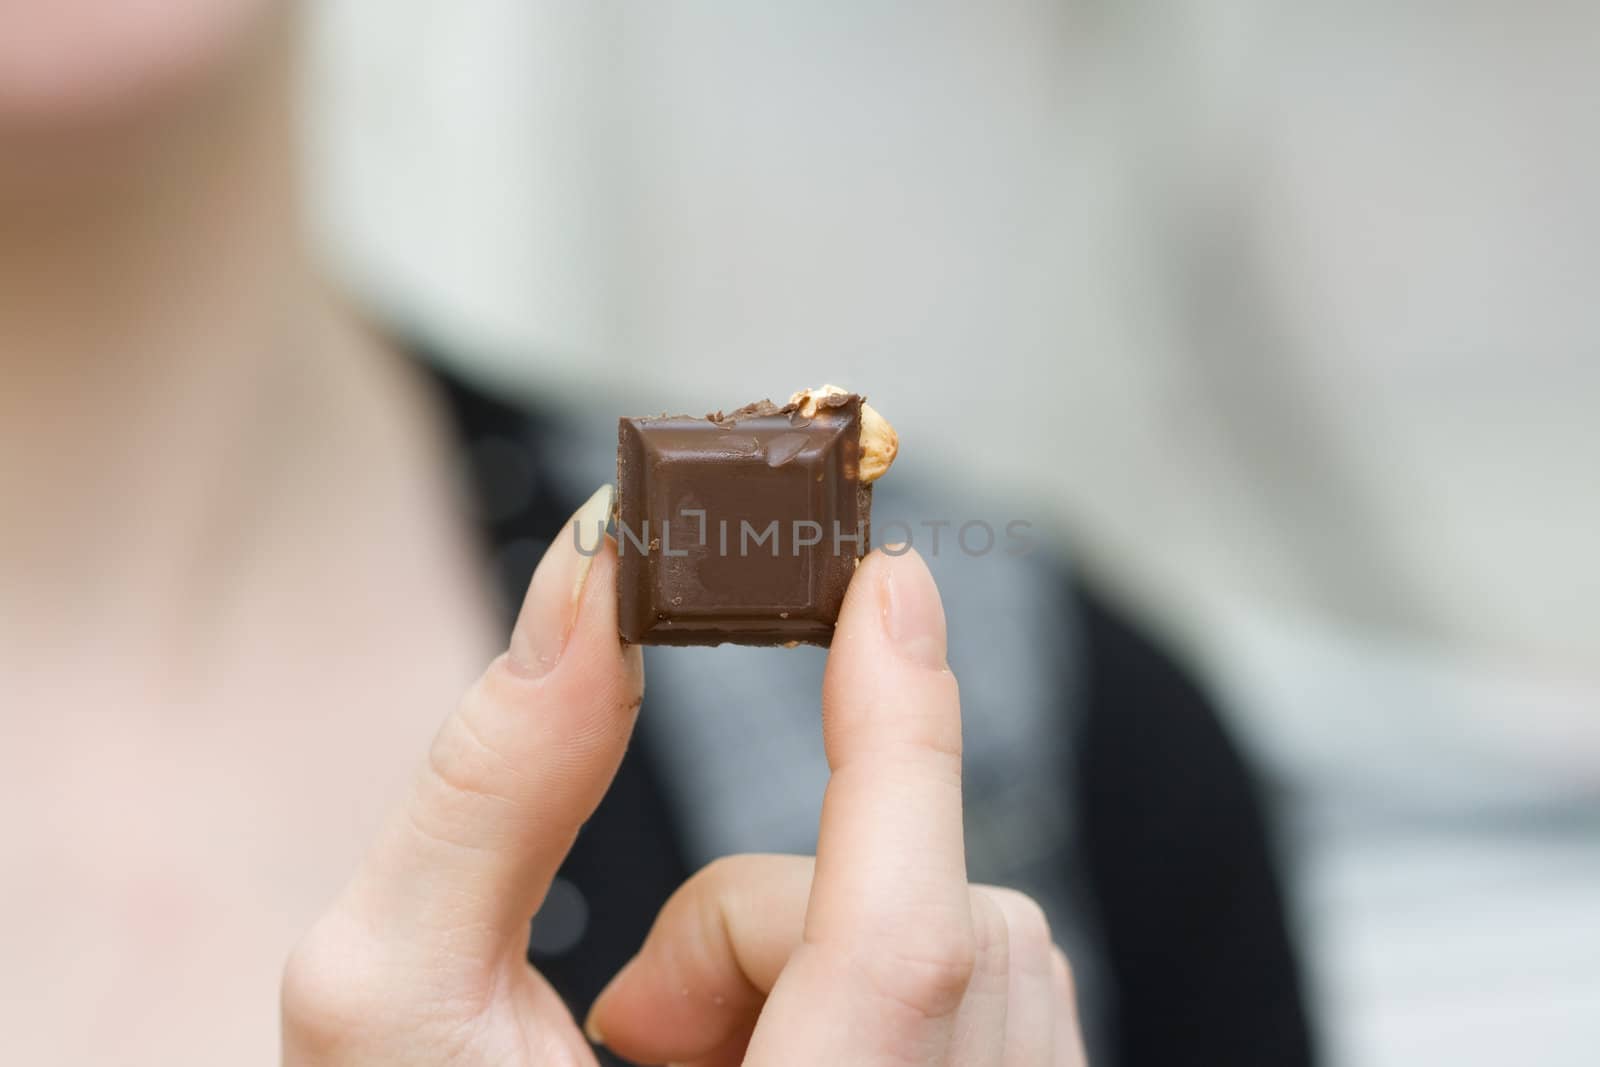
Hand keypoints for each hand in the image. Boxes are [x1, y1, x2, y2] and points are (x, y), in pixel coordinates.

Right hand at [281, 485, 1086, 1064]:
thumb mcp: (394, 1005)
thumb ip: (491, 790)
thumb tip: (592, 579)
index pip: (902, 947)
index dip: (907, 741)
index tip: (887, 585)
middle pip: (926, 937)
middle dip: (766, 921)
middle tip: (628, 1023)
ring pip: (977, 957)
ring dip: (820, 960)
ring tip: (681, 1065)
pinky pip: (997, 1004)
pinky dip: (886, 988)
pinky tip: (763, 1066)